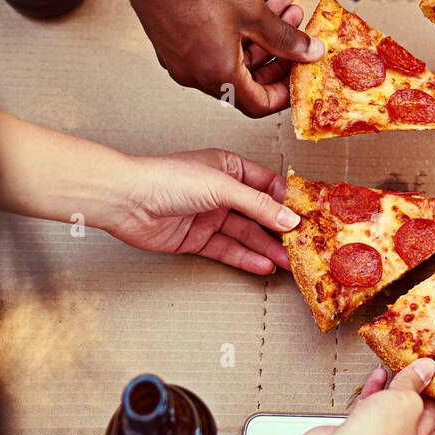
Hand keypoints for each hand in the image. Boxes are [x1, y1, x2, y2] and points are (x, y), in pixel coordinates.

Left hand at [99, 148, 299, 274]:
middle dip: (280, 230)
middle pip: (259, 213)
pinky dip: (246, 258)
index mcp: (229, 168)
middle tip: (302, 246)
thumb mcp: (221, 186)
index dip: (287, 201)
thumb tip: (288, 217)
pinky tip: (263, 265)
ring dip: (267, 248)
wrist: (126, 200)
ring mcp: (209, 217)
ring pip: (246, 235)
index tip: (308, 216)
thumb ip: (257, 204)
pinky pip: (228, 250)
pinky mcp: (197, 239)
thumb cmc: (168, 179)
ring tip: (287, 262)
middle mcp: (221, 192)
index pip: (267, 185)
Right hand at [125, 0, 323, 115]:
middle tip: (298, 33)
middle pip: (247, 81)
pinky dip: (239, 31)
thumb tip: (308, 52)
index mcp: (215, 74)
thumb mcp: (254, 10)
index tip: (302, 72)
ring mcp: (180, 57)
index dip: (286, 91)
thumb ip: (285, 38)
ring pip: (232, 58)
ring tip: (284, 8)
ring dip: (262, 37)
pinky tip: (257, 4)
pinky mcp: (173, 39)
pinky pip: (213, 45)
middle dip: (278, 55)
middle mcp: (193, 73)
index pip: (258, 104)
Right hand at [337, 358, 434, 434]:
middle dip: (424, 397)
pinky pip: (371, 422)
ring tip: (402, 369)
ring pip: (395, 423)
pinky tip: (378, 377)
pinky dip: (375, 399)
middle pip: (423, 427)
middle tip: (427, 373)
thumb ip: (415, 384)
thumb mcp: (405, 403)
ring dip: (397, 394)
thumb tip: (424, 370)